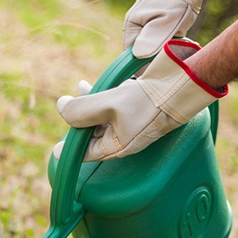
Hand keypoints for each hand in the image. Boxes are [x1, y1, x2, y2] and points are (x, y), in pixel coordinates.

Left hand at [56, 40, 225, 161]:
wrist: (180, 86)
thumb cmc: (147, 101)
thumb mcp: (107, 104)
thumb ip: (80, 109)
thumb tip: (61, 106)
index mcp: (116, 148)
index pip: (86, 152)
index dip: (70, 146)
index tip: (57, 149)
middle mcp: (122, 140)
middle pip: (92, 133)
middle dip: (78, 118)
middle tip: (67, 103)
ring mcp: (130, 125)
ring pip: (102, 117)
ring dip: (90, 103)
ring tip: (81, 86)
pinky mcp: (137, 110)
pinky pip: (114, 107)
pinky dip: (103, 97)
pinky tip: (99, 85)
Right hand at [123, 0, 223, 58]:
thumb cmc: (175, 1)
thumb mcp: (164, 23)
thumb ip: (151, 40)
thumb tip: (137, 57)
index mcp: (131, 27)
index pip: (131, 57)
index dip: (143, 67)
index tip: (159, 70)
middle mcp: (136, 29)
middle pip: (142, 56)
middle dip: (156, 60)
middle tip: (173, 55)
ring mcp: (146, 28)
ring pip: (153, 52)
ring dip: (165, 53)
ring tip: (180, 45)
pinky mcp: (157, 29)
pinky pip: (161, 45)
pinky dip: (170, 46)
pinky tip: (181, 40)